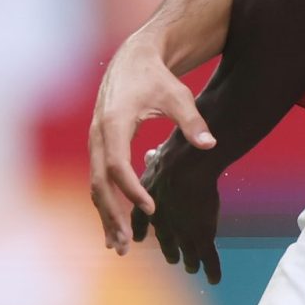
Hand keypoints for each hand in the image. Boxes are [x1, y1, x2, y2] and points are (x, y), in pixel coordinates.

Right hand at [89, 36, 216, 253]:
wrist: (134, 59)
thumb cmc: (157, 77)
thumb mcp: (178, 95)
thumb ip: (192, 122)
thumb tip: (210, 144)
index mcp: (114, 123)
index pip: (116, 165)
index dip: (131, 190)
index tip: (150, 209)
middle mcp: (98, 135)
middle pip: (98, 183)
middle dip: (111, 214)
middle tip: (125, 245)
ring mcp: (95, 141)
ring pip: (94, 185)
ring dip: (105, 215)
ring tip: (119, 246)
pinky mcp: (99, 145)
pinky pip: (98, 179)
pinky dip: (105, 203)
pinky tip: (114, 225)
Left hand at [132, 136, 224, 284]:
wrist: (184, 166)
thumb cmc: (173, 155)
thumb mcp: (159, 156)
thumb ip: (155, 160)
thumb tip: (152, 153)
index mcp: (148, 202)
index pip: (140, 220)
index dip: (140, 230)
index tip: (139, 238)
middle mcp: (162, 221)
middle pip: (165, 240)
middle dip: (169, 250)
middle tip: (172, 259)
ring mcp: (182, 230)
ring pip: (187, 252)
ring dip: (190, 262)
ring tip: (192, 268)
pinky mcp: (201, 235)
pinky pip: (208, 257)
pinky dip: (211, 270)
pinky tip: (213, 280)